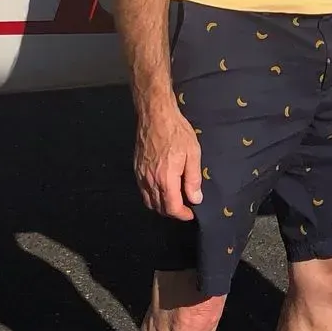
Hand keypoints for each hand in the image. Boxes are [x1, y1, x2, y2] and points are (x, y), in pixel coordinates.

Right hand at [136, 103, 203, 218]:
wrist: (155, 115)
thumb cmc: (176, 132)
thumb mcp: (192, 154)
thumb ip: (193, 179)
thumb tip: (195, 198)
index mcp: (165, 179)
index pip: (172, 208)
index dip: (182, 215)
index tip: (191, 213)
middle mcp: (150, 181)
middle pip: (159, 208)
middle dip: (172, 212)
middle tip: (185, 207)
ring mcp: (141, 175)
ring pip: (149, 201)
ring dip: (161, 206)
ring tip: (174, 200)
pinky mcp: (136, 169)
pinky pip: (142, 191)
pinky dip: (152, 196)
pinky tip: (161, 189)